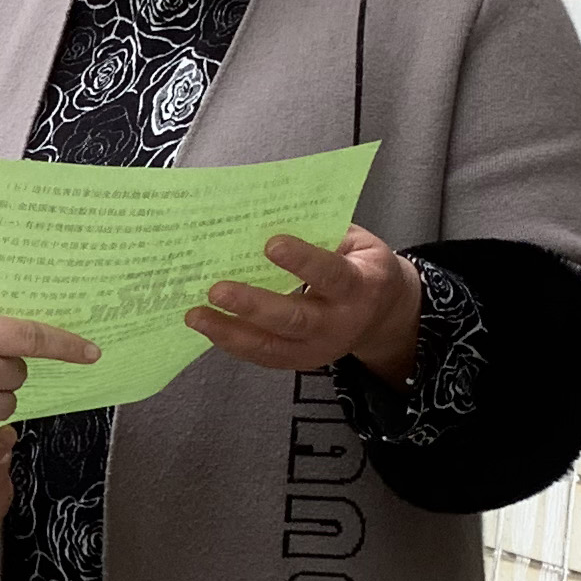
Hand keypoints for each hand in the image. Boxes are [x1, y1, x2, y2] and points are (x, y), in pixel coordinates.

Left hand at [184, 224, 423, 380]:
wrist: (385, 314)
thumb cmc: (362, 267)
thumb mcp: (356, 242)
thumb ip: (321, 232)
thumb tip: (268, 218)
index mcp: (362, 286)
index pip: (330, 274)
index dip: (302, 260)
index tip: (270, 244)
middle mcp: (341, 323)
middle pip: (294, 319)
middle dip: (253, 305)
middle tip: (217, 289)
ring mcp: (320, 349)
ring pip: (272, 345)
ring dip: (230, 331)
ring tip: (196, 315)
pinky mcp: (301, 362)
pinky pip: (263, 356)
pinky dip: (232, 342)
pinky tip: (208, 326)